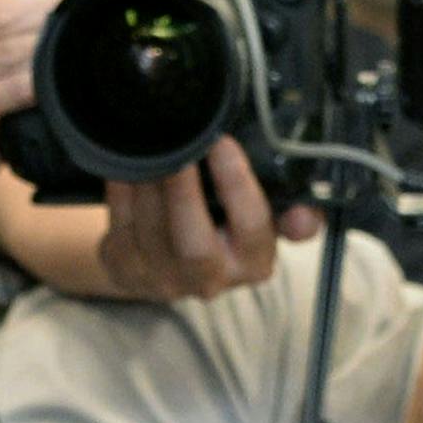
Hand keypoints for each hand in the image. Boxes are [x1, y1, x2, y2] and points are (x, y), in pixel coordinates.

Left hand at [94, 138, 320, 300]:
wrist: (170, 258)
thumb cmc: (223, 222)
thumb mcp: (263, 213)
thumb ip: (291, 208)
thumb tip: (302, 215)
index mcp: (254, 261)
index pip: (254, 228)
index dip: (238, 185)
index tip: (222, 142)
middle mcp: (211, 279)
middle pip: (195, 247)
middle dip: (183, 194)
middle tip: (176, 147)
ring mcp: (165, 280)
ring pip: (151, 233)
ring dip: (148, 185)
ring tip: (148, 146)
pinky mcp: (128, 272)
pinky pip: (120, 228)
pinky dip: (121, 193)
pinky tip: (124, 165)